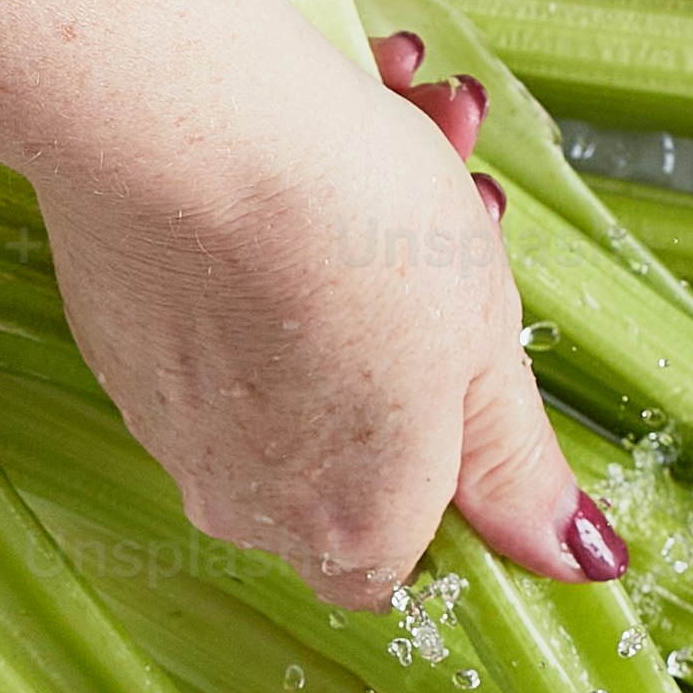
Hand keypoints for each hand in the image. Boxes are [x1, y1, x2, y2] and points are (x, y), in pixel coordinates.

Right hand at [0, 0, 615, 613]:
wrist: (188, 132)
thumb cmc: (353, 235)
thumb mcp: (485, 350)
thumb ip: (518, 468)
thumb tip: (574, 559)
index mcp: (353, 528)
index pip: (405, 560)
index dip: (445, 470)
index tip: (469, 373)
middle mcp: (248, 504)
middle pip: (349, 457)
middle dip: (408, 347)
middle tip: (450, 230)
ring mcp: (171, 430)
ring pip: (285, 375)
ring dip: (345, 285)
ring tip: (389, 157)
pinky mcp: (119, 349)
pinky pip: (213, 328)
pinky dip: (258, 266)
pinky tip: (294, 169)